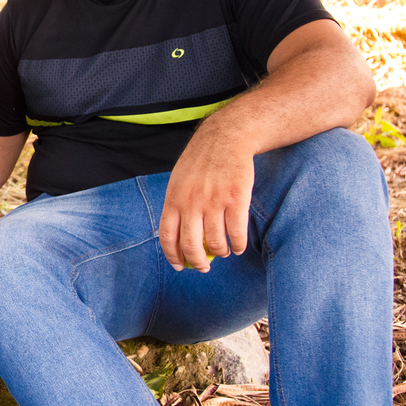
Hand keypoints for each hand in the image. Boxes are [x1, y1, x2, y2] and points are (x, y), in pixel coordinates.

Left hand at [158, 122, 254, 272]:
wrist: (226, 137)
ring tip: (224, 252)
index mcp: (174, 198)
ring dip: (220, 253)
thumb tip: (180, 240)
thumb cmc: (201, 161)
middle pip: (191, 245)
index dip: (173, 256)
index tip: (179, 266)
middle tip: (203, 268)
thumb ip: (178, 207)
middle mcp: (191, 202)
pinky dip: (237, 245)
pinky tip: (238, 246)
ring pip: (215, 242)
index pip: (167, 237)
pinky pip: (236, 233)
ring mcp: (214, 201)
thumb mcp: (179, 181)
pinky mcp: (237, 199)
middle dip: (197, 263)